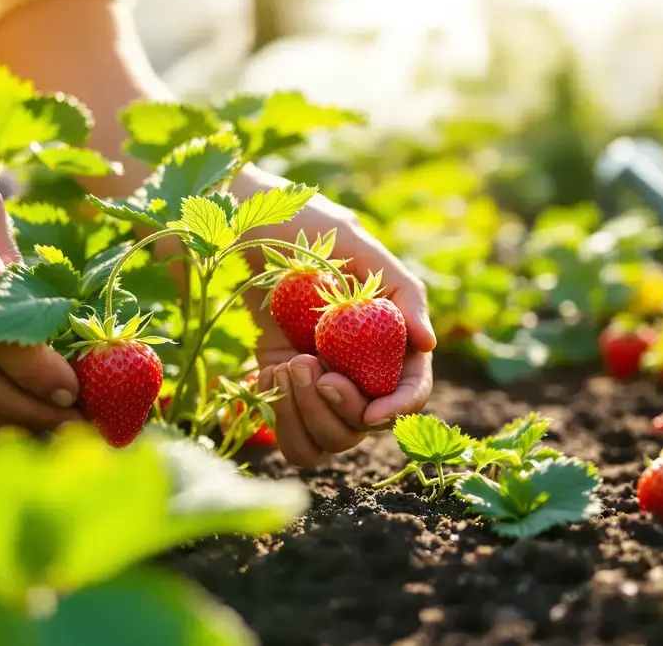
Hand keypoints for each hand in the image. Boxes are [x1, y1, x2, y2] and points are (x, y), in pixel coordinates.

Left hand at [244, 184, 435, 466]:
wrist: (234, 224)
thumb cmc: (298, 224)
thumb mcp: (353, 243)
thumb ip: (401, 291)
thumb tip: (428, 344)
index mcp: (388, 333)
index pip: (410, 389)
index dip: (399, 409)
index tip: (372, 415)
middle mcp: (358, 365)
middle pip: (366, 424)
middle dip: (338, 407)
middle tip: (304, 363)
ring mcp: (319, 380)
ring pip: (329, 438)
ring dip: (306, 414)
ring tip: (286, 366)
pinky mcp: (283, 388)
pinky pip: (293, 435)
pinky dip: (282, 419)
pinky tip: (268, 376)